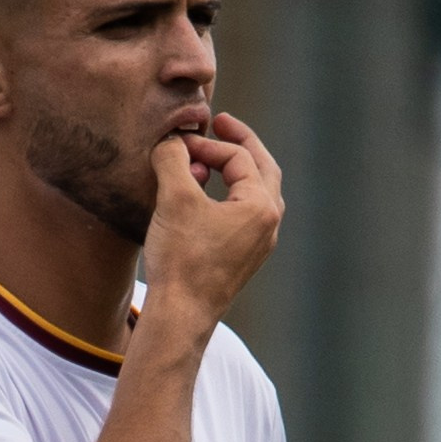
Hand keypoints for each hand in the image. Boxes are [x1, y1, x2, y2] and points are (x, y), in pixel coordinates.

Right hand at [140, 112, 283, 332]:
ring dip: (234, 171)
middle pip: (262, 168)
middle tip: (221, 124)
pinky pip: (244, 215)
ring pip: (255, 192)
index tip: (179, 143)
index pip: (238, 157)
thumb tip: (171, 139)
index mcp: (261, 205)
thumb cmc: (180, 259)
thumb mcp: (174, 198)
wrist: (180, 317)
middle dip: (239, 144)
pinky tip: (206, 197)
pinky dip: (228, 196)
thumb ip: (173, 158)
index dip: (207, 144)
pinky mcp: (244, 259)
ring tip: (212, 160)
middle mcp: (269, 223)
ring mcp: (260, 244)